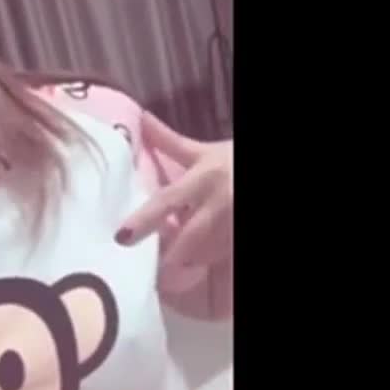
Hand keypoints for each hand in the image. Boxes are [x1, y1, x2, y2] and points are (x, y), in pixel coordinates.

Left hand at [116, 113, 232, 268]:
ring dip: (190, 262)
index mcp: (204, 177)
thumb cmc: (236, 161)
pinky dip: (211, 266)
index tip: (121, 237)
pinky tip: (203, 268)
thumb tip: (141, 119)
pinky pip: (224, 261)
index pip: (166, 201)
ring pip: (206, 255)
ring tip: (176, 270)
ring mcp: (233, 225)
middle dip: (169, 258)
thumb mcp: (207, 152)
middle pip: (187, 241)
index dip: (143, 220)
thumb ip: (169, 143)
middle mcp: (220, 202)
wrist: (269, 166)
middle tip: (154, 270)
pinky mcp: (240, 241)